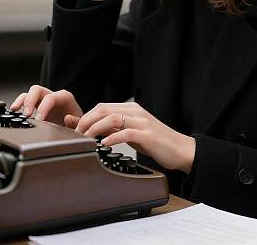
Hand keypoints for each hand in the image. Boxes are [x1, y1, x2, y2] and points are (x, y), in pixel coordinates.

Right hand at [10, 85, 82, 126]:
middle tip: (26, 115)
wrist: (76, 126)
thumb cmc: (78, 124)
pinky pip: (25, 99)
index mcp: (64, 98)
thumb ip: (76, 122)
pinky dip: (18, 103)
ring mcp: (44, 99)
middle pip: (38, 90)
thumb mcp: (80, 124)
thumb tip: (67, 119)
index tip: (38, 120)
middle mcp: (53, 95)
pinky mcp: (37, 105)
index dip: (43, 108)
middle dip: (30, 101)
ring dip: (22, 101)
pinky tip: (14, 110)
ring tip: (16, 111)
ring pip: (30, 93)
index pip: (51, 98)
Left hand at [74, 102, 195, 172]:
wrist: (181, 149)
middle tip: (76, 135)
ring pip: (112, 118)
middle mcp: (136, 111)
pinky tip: (104, 145)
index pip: (102, 106)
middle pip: (104, 110)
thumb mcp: (131, 133)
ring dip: (95, 129)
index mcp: (131, 109)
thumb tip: (90, 128)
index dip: (85, 116)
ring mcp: (142, 122)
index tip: (75, 129)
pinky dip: (112, 138)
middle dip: (86, 122)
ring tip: (86, 140)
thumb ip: (113, 129)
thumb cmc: (155, 143)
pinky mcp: (148, 135)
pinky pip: (126, 133)